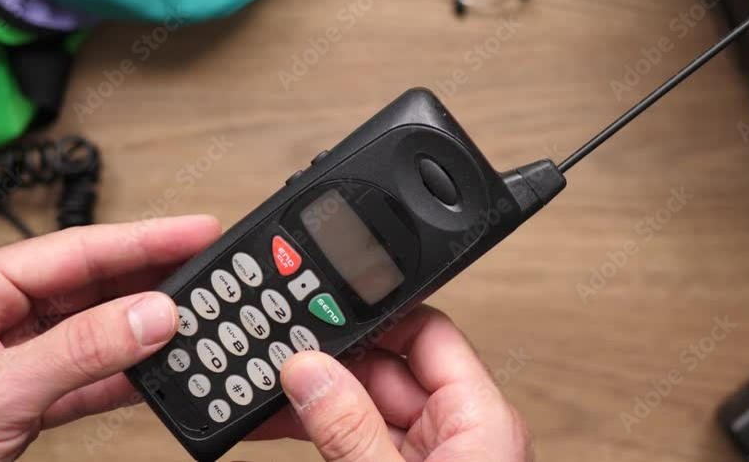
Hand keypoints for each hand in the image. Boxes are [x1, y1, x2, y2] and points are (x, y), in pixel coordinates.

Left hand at [0, 216, 222, 460]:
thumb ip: (80, 350)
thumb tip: (150, 315)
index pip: (74, 252)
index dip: (142, 241)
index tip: (196, 232)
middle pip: (89, 285)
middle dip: (149, 281)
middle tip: (209, 271)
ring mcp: (7, 356)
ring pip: (92, 330)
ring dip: (141, 331)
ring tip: (194, 317)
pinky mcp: (21, 396)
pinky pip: (85, 375)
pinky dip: (122, 376)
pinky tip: (157, 368)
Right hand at [253, 305, 532, 461]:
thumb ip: (352, 432)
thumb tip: (311, 371)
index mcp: (483, 421)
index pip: (428, 333)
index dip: (373, 312)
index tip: (321, 303)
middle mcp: (463, 434)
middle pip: (387, 367)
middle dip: (331, 361)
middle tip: (278, 350)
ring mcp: (434, 459)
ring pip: (367, 406)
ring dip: (317, 399)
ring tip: (265, 387)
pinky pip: (361, 440)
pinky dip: (324, 432)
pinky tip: (280, 423)